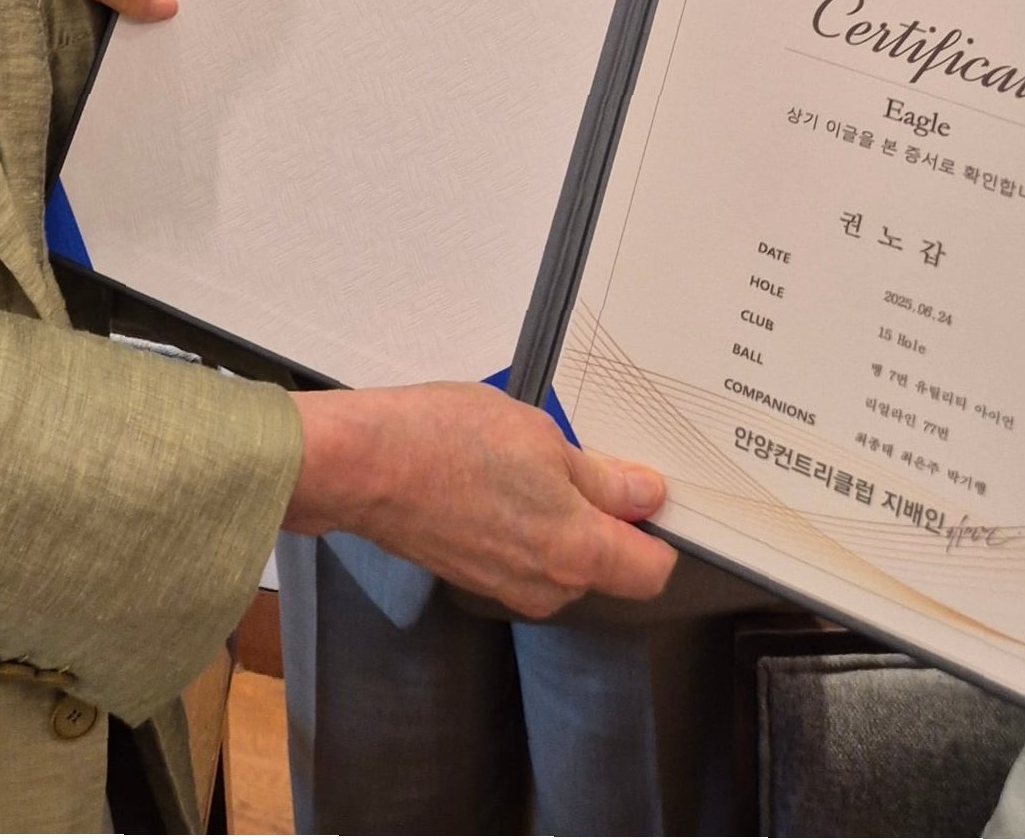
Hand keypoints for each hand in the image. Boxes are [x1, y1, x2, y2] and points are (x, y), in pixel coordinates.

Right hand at [285, 380, 676, 618]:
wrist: (364, 466)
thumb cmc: (448, 440)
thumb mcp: (541, 438)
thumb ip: (600, 477)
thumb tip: (647, 495)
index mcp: (577, 553)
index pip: (653, 571)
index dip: (659, 531)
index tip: (646, 492)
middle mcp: (547, 586)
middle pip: (606, 565)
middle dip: (602, 518)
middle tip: (575, 456)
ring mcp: (506, 587)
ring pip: (561, 560)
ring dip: (558, 518)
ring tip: (524, 460)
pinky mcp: (473, 577)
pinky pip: (521, 557)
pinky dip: (521, 524)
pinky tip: (494, 478)